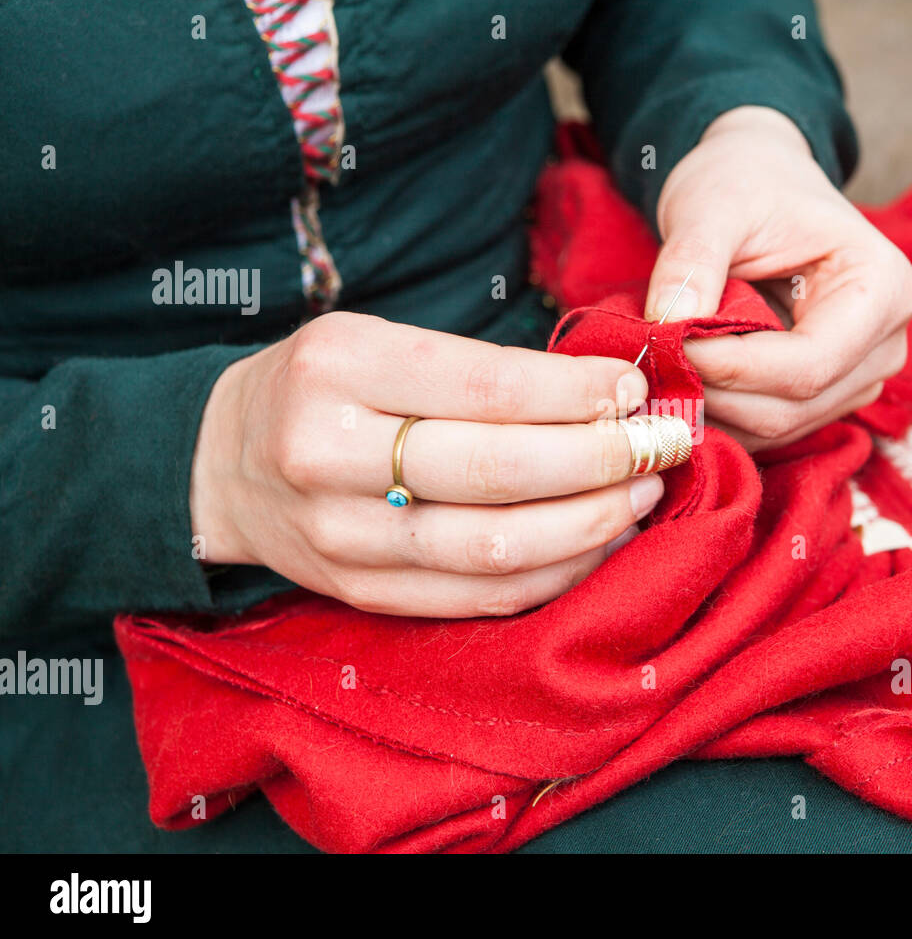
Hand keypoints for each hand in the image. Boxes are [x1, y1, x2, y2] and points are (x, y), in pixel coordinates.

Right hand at [189, 311, 663, 616]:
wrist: (222, 465)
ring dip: (592, 524)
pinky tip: (599, 542)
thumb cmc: (324, 388)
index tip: (635, 390)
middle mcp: (331, 456)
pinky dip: (556, 573)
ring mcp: (344, 538)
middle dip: (603, 461)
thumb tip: (609, 393)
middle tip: (663, 445)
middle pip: (500, 473)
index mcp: (341, 369)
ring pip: (497, 547)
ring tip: (642, 492)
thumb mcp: (380, 342)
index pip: (487, 388)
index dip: (577, 395)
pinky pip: (480, 596)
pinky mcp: (363, 594)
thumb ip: (481, 368)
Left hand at [646, 106, 911, 450]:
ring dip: (712, 410)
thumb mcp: (713, 206)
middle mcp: (887, 344)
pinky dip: (721, 415)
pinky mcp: (828, 396)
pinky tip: (682, 383)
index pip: (808, 363)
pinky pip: (770, 427)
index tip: (665, 344)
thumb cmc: (746, 184)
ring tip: (661, 371)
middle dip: (716, 392)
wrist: (758, 184)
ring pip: (779, 425)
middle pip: (795, 404)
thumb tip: (666, 323)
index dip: (731, 367)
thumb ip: (691, 260)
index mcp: (883, 288)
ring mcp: (861, 377)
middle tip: (651, 364)